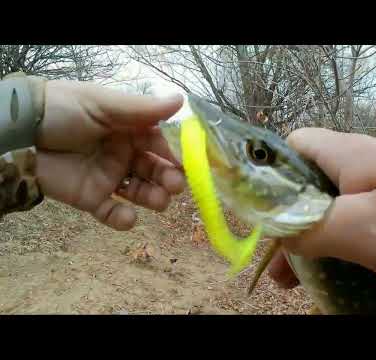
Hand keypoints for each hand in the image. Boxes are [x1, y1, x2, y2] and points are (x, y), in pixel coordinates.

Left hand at [35, 80, 185, 229]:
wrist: (20, 131)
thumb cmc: (65, 110)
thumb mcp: (104, 104)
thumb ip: (142, 108)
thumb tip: (180, 100)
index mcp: (129, 131)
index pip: (159, 145)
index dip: (174, 156)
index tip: (187, 167)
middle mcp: (123, 154)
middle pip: (154, 171)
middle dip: (168, 179)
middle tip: (174, 186)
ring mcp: (108, 177)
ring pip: (139, 193)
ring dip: (153, 198)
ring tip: (158, 201)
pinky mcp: (91, 197)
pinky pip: (111, 213)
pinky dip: (122, 220)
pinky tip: (128, 218)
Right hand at [268, 128, 375, 290]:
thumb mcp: (366, 229)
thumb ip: (314, 227)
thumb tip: (277, 232)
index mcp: (348, 156)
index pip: (294, 147)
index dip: (273, 175)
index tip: (263, 210)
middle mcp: (354, 165)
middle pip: (303, 184)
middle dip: (284, 219)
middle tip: (276, 255)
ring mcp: (369, 188)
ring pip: (321, 206)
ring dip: (303, 239)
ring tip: (289, 278)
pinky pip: (343, 220)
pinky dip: (327, 243)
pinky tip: (318, 272)